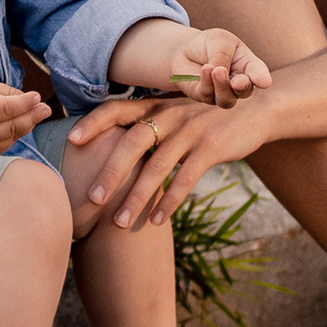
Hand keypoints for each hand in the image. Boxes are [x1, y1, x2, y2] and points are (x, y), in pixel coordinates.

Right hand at [0, 76, 48, 156]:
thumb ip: (4, 92)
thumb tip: (30, 99)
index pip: (5, 109)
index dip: (24, 103)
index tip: (37, 96)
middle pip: (11, 126)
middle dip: (32, 116)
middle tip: (46, 108)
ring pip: (10, 138)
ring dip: (26, 126)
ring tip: (36, 113)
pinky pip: (3, 146)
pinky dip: (15, 135)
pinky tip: (20, 124)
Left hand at [66, 93, 272, 231]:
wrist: (255, 109)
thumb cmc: (207, 117)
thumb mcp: (177, 113)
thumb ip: (151, 126)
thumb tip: (114, 151)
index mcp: (157, 104)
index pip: (117, 109)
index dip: (93, 123)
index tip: (71, 141)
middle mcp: (171, 113)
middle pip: (132, 142)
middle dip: (109, 173)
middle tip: (91, 201)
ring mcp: (192, 129)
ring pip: (156, 167)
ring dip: (136, 197)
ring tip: (119, 223)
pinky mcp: (212, 146)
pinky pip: (184, 178)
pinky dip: (168, 202)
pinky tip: (155, 221)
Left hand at [167, 25, 271, 106]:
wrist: (184, 50)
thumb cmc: (208, 43)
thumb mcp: (219, 40)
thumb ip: (222, 56)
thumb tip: (219, 73)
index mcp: (248, 64)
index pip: (258, 72)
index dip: (262, 78)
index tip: (265, 82)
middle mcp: (238, 81)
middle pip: (245, 91)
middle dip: (243, 87)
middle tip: (238, 82)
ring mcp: (222, 92)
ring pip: (227, 99)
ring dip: (222, 86)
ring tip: (216, 70)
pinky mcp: (206, 97)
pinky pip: (208, 96)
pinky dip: (206, 83)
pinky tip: (205, 69)